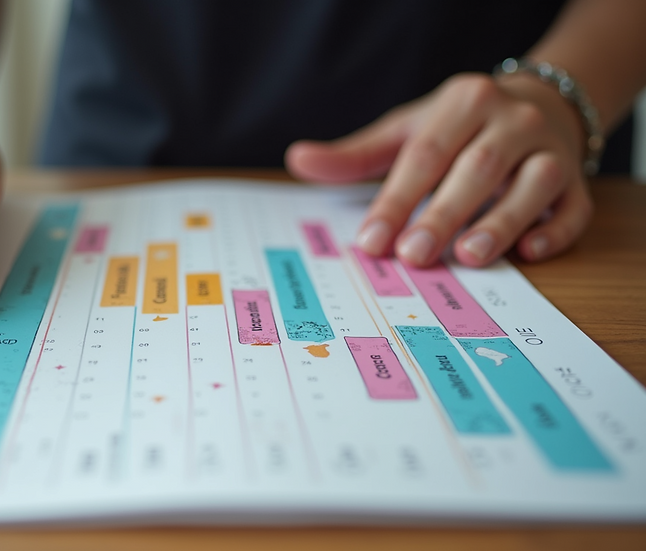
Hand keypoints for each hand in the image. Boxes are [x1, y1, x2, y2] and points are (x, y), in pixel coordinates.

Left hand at [285, 72, 592, 266]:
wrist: (539, 103)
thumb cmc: (459, 127)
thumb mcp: (407, 130)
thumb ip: (355, 155)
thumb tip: (298, 160)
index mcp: (464, 102)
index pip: (425, 155)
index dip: (396, 200)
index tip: (371, 240)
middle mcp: (513, 120)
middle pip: (477, 169)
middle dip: (443, 214)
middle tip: (413, 256)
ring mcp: (551, 149)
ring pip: (534, 184)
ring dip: (502, 221)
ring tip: (469, 256)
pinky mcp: (578, 180)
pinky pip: (575, 206)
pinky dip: (556, 230)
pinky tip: (531, 253)